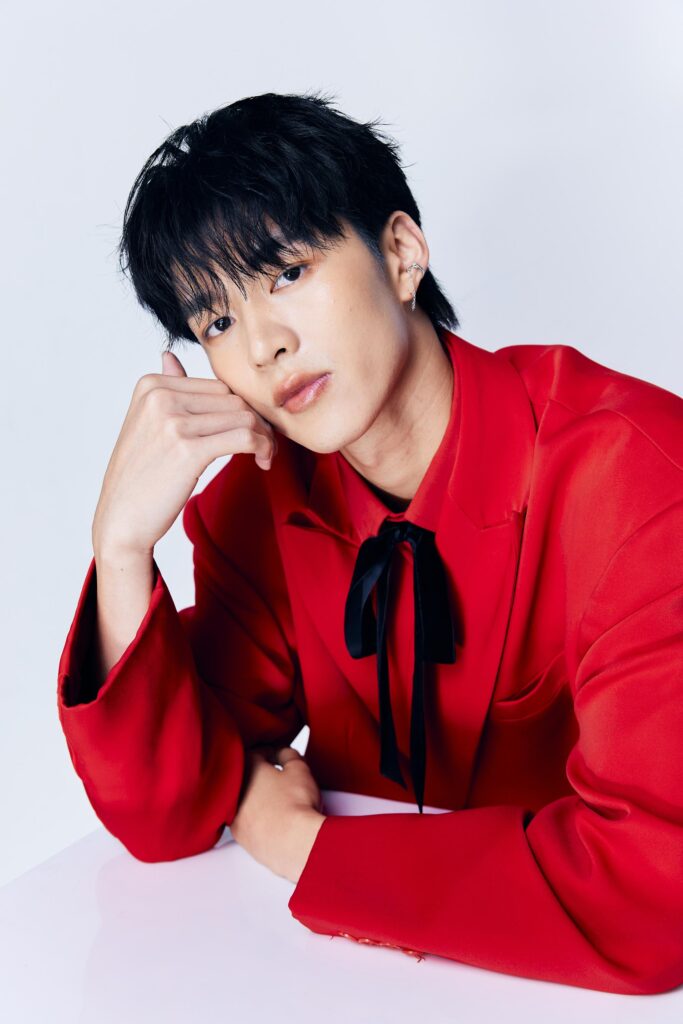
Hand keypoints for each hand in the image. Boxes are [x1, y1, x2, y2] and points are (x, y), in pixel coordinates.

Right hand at [92, 350, 278, 556]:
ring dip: (264, 437)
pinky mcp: (188, 450)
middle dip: (256, 422)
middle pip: (233, 400)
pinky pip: (244, 437)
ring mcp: (173, 422)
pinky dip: (262, 448)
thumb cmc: (139, 475)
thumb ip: (165, 389)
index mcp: (151, 385)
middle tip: (264, 446)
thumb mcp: (145, 424)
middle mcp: (160, 397)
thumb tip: (169, 357)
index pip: (218, 387)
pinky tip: (262, 462)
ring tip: (265, 456)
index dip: (241, 410)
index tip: (250, 431)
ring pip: (243, 417)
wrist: (121, 518)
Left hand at [230, 745, 325, 883]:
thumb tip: (283, 754)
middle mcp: (235, 791)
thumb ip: (289, 755)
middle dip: (261, 774)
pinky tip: (272, 819)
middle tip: (278, 777)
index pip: (255, 752)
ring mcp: (235, 815)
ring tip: (277, 799)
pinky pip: (246, 820)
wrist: (294, 841)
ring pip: (243, 799)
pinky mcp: (240, 836)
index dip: (269, 752)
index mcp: (248, 769)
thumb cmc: (296, 805)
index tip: (278, 756)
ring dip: (257, 797)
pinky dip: (256, 817)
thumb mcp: (300, 769)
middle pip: (246, 776)